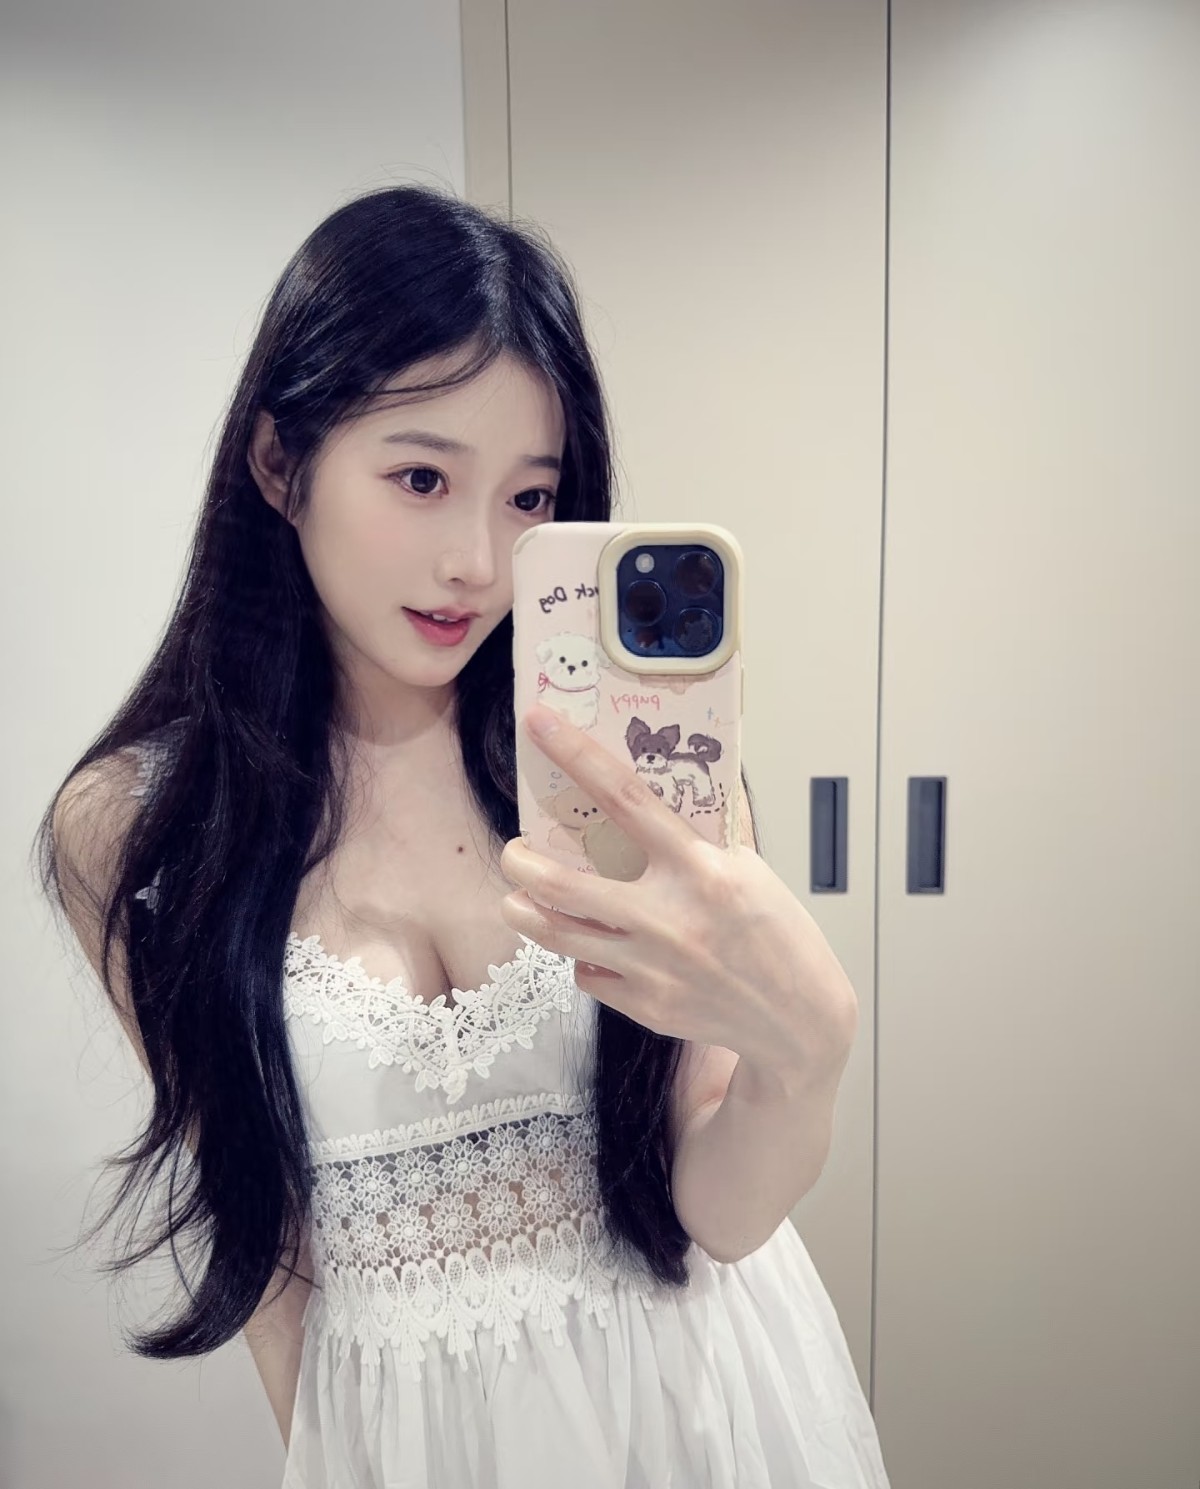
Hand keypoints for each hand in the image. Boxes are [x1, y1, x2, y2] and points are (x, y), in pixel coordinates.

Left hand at [498, 702, 858, 1088]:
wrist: (800, 1019)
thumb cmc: (779, 933)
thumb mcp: (751, 867)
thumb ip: (710, 827)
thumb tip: (684, 773)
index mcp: (700, 868)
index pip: (624, 798)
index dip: (575, 755)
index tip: (539, 724)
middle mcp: (670, 916)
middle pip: (563, 883)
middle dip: (520, 862)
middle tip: (514, 851)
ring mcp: (652, 966)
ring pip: (557, 934)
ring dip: (524, 911)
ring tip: (518, 896)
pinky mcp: (646, 1006)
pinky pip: (587, 975)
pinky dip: (582, 957)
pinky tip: (591, 946)